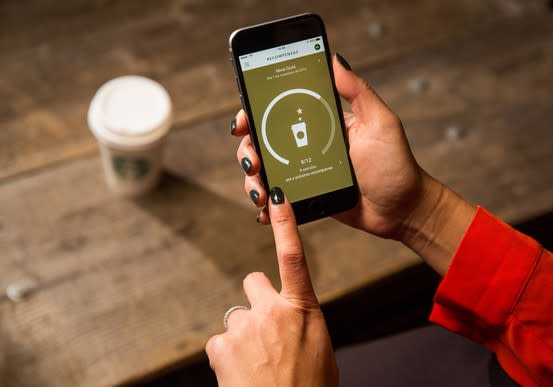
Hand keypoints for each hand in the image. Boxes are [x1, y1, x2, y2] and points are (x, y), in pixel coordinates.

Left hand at [205, 188, 338, 386]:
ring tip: (257, 365)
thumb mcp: (318, 346)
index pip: (293, 255)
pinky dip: (227, 356)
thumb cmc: (309, 386)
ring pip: (237, 319)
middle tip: (264, 331)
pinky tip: (241, 373)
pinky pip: (220, 342)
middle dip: (256, 301)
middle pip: (253, 282)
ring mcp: (244, 326)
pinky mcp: (221, 345)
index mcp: (303, 309)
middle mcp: (272, 310)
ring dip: (243, 337)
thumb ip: (301, 321)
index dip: (285, 223)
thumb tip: (288, 317)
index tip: (278, 195)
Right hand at [232, 54, 475, 274]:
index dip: (256, 112)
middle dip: (249, 149)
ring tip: (261, 191)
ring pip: (267, 170)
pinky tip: (265, 211)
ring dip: (254, 179)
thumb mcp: (381, 122)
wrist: (402, 210)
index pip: (281, 110)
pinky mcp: (308, 197)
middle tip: (253, 160)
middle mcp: (309, 144)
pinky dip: (267, 205)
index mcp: (323, 122)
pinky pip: (280, 199)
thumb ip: (358, 92)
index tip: (244, 119)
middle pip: (265, 140)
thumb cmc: (396, 165)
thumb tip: (334, 58)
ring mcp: (306, 171)